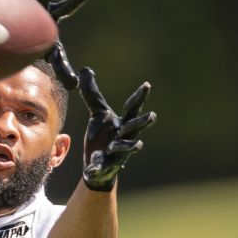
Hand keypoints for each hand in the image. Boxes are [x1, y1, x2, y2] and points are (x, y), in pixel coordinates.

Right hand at [12, 0, 90, 89]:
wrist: (21, 37)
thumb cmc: (38, 44)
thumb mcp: (52, 56)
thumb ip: (62, 68)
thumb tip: (75, 85)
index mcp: (52, 16)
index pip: (67, 7)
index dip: (75, 1)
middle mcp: (40, 6)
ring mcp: (23, 4)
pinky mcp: (8, 5)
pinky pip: (2, 0)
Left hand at [78, 67, 154, 191]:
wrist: (97, 167)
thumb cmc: (101, 139)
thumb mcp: (97, 115)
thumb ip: (92, 95)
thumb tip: (86, 70)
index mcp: (123, 124)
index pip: (132, 108)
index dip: (139, 97)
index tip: (147, 85)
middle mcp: (124, 138)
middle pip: (134, 128)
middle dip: (141, 122)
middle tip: (151, 116)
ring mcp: (117, 153)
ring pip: (126, 148)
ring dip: (126, 145)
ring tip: (131, 145)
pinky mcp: (104, 166)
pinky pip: (101, 166)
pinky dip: (96, 166)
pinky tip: (92, 167)